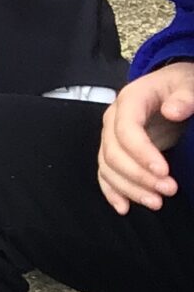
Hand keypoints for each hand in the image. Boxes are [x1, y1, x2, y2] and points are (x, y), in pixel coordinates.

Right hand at [96, 62, 193, 213]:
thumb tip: (173, 111)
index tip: (164, 171)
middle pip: (113, 152)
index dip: (141, 152)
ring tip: (157, 203)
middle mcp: (113, 120)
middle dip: (139, 176)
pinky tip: (124, 208)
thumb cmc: (181, 85)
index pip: (126, 129)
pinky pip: (106, 174)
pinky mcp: (116, 152)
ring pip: (108, 167)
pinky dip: (113, 192)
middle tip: (169, 190)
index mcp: (129, 100)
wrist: (173, 87)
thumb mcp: (189, 83)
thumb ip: (185, 95)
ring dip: (129, 188)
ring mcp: (111, 137)